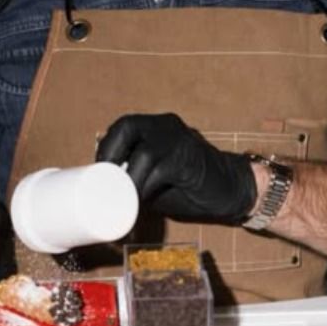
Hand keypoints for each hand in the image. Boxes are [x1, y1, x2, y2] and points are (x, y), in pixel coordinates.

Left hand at [96, 112, 256, 223]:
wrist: (230, 189)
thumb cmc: (187, 184)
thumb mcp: (153, 176)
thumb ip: (133, 174)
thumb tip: (102, 190)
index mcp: (154, 127)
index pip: (122, 126)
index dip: (106, 147)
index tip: (96, 171)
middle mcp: (165, 126)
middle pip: (128, 127)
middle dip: (110, 153)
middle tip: (104, 179)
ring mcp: (179, 140)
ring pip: (144, 153)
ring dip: (129, 179)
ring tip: (122, 199)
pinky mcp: (190, 159)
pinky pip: (162, 170)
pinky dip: (147, 187)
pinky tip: (142, 199)